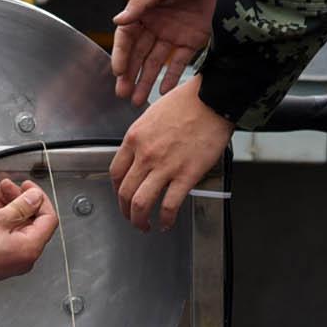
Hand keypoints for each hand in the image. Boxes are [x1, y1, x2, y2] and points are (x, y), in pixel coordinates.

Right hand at [0, 178, 57, 307]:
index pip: (48, 218)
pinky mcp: (2, 260)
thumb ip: (21, 206)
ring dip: (10, 208)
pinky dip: (4, 221)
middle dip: (21, 201)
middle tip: (8, 186)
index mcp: (31, 247)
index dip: (39, 199)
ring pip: (20, 228)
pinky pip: (10, 237)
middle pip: (33, 222)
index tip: (28, 187)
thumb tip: (35, 198)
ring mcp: (14, 260)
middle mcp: (26, 256)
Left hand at [108, 76, 231, 231]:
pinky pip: (170, 205)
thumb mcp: (151, 116)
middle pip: (125, 192)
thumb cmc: (186, 103)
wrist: (210, 100)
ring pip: (141, 202)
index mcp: (134, 139)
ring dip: (139, 220)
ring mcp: (164, 166)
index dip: (117, 190)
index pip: (116, 172)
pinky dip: (166, 219)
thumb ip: (143, 138)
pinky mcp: (186, 175)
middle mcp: (145, 154)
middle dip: (125, 210)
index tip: (122, 196)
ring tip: (144, 226)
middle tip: (130, 217)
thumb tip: (141, 155)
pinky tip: (167, 223)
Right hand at [112, 0, 231, 103]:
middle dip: (130, 74)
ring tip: (138, 100)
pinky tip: (162, 92)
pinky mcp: (195, 40)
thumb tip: (117, 21)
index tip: (118, 72)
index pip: (127, 36)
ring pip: (156, 62)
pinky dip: (172, 77)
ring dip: (147, 80)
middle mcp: (157, 23)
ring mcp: (175, 33)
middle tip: (122, 93)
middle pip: (139, 53)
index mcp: (145, 9)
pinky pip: (180, 62)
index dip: (121, 54)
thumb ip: (140, 3)